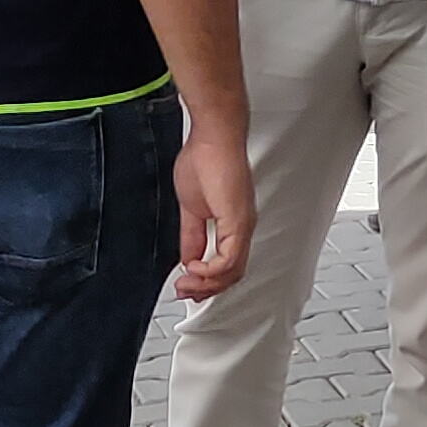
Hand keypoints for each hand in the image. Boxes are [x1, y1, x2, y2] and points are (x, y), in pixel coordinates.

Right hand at [170, 127, 254, 301]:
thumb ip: (191, 236)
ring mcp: (242, 224)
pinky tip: (194, 266)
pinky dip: (211, 270)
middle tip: (183, 291)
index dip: (206, 281)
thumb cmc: (205, 159)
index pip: (226, 265)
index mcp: (233, 224)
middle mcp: (243, 227)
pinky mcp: (238, 220)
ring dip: (207, 284)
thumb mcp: (191, 208)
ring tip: (186, 283)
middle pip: (232, 275)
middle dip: (205, 289)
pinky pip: (229, 259)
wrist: (213, 136)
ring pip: (232, 272)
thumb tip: (187, 258)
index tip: (184, 284)